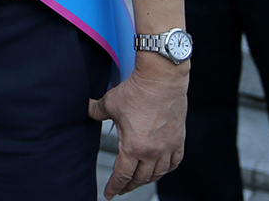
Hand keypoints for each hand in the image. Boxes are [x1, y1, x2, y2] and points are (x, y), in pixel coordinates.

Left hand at [88, 62, 187, 197]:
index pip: (122, 175)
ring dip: (147, 180)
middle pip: (140, 178)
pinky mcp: (179, 139)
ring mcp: (168, 147)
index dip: (115, 186)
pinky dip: (167, 168)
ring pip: (158, 173)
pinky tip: (162, 168)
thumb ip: (97, 111)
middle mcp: (153, 152)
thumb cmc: (137, 91)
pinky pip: (175, 162)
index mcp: (133, 147)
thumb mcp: (110, 103)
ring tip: (140, 181)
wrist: (161, 79)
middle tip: (123, 189)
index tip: (110, 193)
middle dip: (129, 186)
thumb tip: (89, 109)